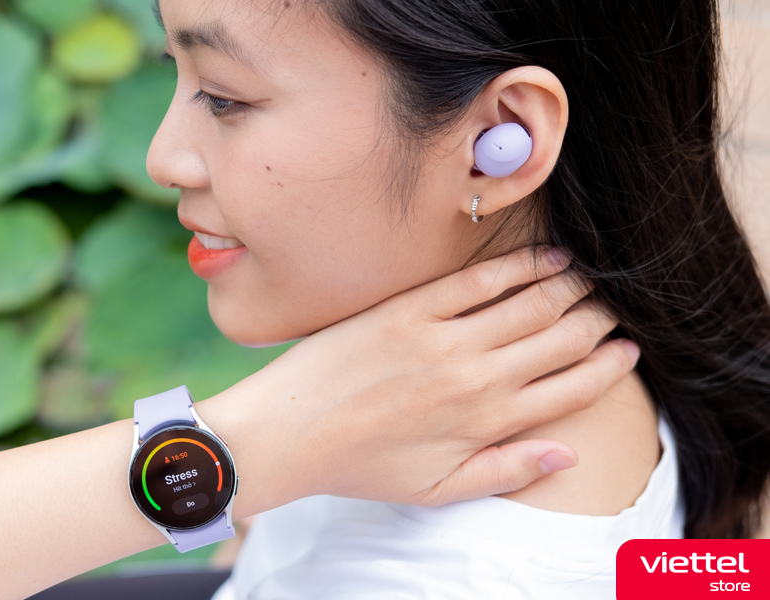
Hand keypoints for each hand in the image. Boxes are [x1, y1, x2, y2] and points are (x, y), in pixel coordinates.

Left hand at [198, 245, 639, 509]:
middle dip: (597, 320)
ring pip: (529, 305)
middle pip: (559, 339)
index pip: (571, 388)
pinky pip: (477, 281)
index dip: (608, 366)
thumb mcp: (437, 490)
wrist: (288, 434)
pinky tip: (545, 257)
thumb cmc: (361, 466)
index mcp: (486, 423)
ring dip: (569, 288)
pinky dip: (518, 266)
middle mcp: (475, 377)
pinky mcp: (409, 310)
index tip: (628, 349)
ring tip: (589, 278)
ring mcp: (442, 338)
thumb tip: (569, 455)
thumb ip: (506, 470)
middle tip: (612, 307)